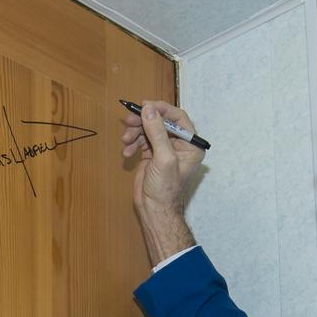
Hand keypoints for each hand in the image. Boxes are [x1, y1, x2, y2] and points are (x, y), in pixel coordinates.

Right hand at [120, 99, 204, 216]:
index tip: (145, 106)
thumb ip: (157, 132)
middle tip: (128, 120)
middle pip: (161, 121)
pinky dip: (133, 143)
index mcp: (191, 145)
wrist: (154, 210)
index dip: (161, 109)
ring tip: (125, 140)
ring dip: (135, 132)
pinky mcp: (152, 155)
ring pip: (149, 129)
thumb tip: (148, 109)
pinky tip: (126, 152)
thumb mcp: (164, 158)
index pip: (178, 118)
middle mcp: (180, 145)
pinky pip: (142, 140)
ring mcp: (165, 149)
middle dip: (143, 121)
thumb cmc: (165, 188)